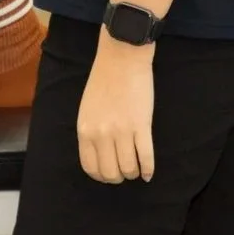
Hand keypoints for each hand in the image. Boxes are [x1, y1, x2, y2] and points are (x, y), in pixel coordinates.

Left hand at [77, 37, 155, 184]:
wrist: (121, 57)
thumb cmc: (103, 80)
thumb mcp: (87, 108)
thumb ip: (91, 131)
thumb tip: (100, 156)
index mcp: (85, 129)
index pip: (90, 167)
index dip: (101, 175)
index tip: (109, 172)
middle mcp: (101, 133)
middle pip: (110, 173)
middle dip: (119, 177)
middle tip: (124, 170)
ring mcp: (121, 131)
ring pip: (129, 169)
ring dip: (134, 173)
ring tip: (136, 167)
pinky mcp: (141, 126)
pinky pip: (146, 158)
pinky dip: (148, 170)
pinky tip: (148, 172)